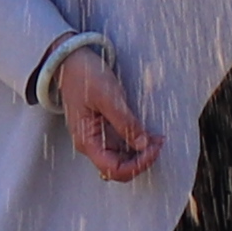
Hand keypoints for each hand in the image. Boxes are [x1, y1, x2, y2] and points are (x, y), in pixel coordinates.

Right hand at [45, 40, 160, 182]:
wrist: (73, 61)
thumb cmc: (85, 76)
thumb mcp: (108, 97)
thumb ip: (125, 122)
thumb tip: (143, 144)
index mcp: (87, 141)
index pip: (113, 170)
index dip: (136, 164)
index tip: (153, 148)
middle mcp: (91, 144)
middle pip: (118, 168)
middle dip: (141, 160)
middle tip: (158, 143)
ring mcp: (98, 137)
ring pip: (122, 159)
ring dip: (141, 153)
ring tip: (156, 137)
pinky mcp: (104, 129)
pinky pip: (122, 145)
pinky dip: (137, 143)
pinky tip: (148, 133)